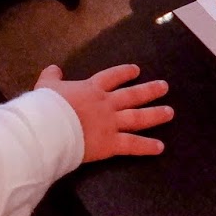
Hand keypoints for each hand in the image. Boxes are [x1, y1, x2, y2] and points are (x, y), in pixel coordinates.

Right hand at [35, 63, 171, 161]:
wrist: (49, 126)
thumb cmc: (46, 106)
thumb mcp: (46, 85)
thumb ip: (52, 77)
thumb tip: (54, 68)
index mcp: (91, 89)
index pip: (111, 77)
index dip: (124, 73)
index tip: (135, 70)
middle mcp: (106, 104)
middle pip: (132, 95)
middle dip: (149, 90)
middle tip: (164, 87)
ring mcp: (110, 123)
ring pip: (137, 117)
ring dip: (155, 114)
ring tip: (169, 112)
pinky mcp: (110, 143)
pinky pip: (132, 144)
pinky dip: (147, 146)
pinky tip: (160, 147)